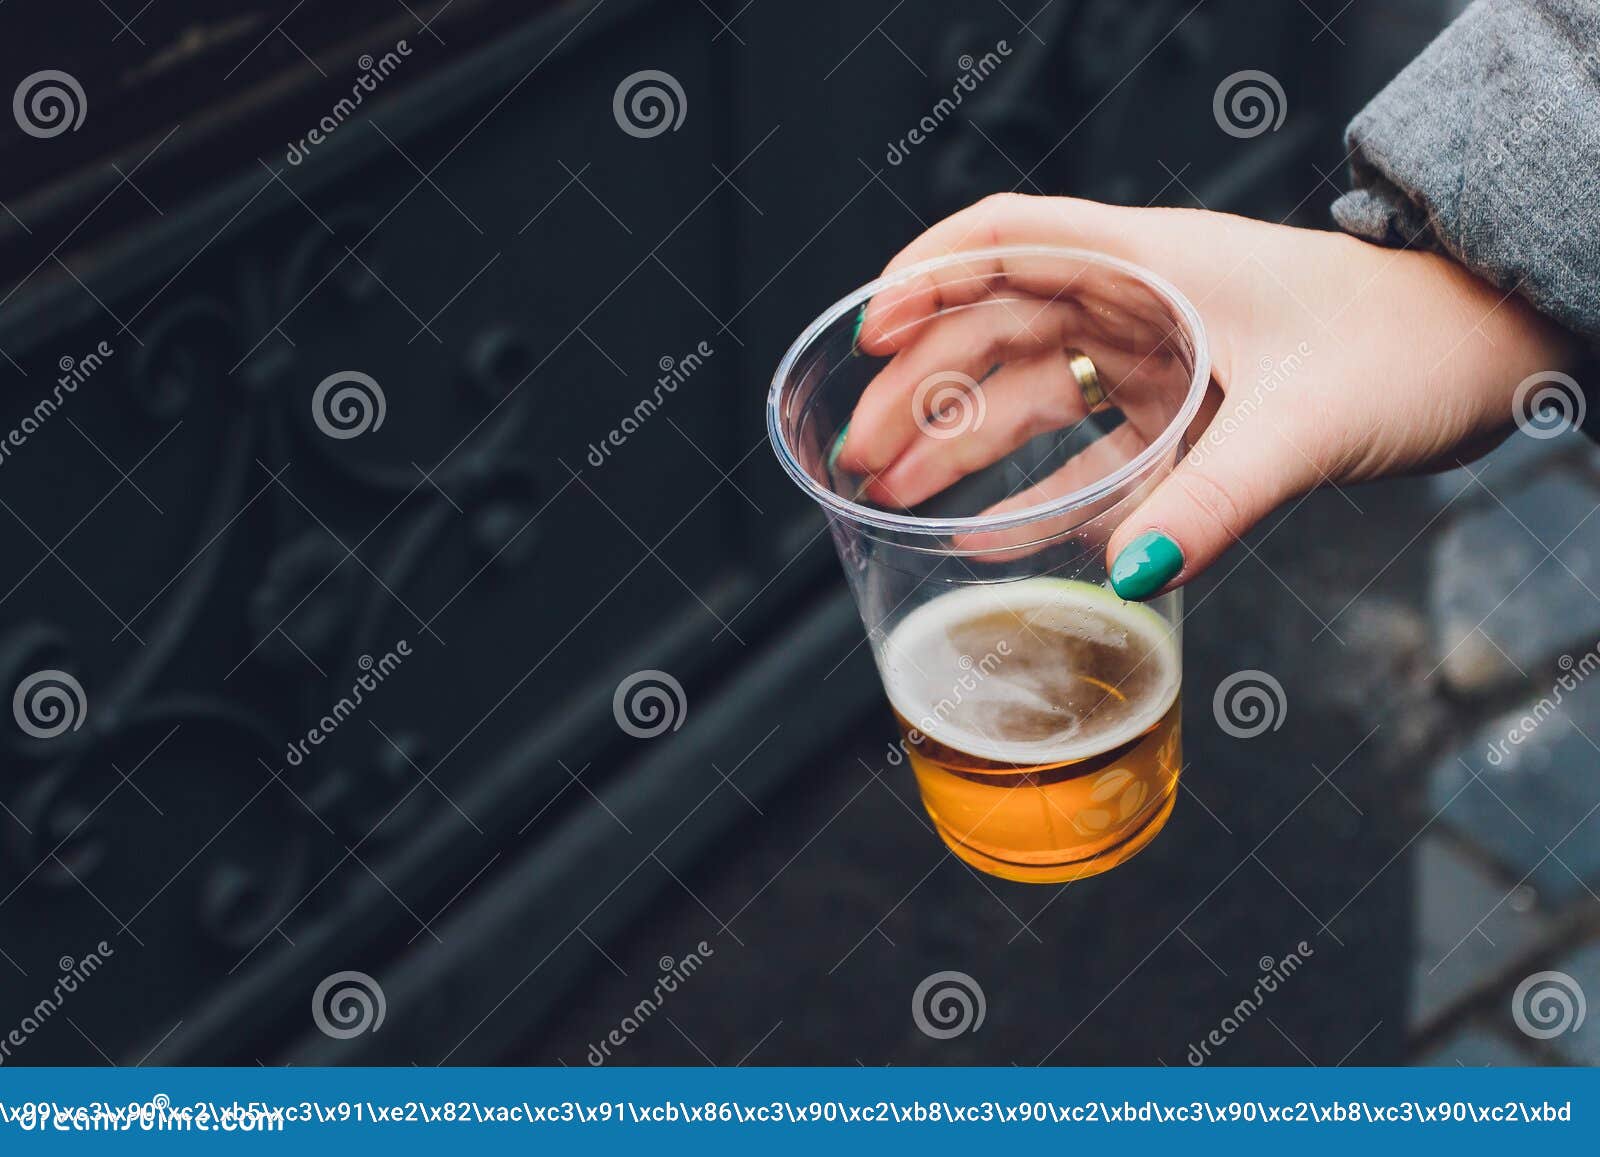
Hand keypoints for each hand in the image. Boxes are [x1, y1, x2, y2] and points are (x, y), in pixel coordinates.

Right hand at [837, 193, 1578, 597]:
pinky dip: (1037, 490)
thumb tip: (1127, 573)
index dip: (926, 277)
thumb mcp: (1308, 419)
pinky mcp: (1183, 408)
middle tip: (863, 454)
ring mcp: (1157, 355)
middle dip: (922, 388)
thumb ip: (1215, 495)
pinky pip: (1087, 447)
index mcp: (1156, 262)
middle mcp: (1142, 300)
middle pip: (996, 328)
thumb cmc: (1412, 345)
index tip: (868, 333)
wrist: (1490, 353)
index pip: (1008, 238)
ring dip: (960, 444)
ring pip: (1029, 390)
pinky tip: (991, 533)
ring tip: (896, 497)